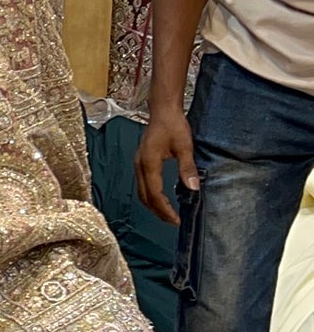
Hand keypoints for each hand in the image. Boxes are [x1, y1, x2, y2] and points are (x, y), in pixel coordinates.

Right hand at [135, 98, 198, 226]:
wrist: (163, 110)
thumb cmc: (173, 125)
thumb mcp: (184, 146)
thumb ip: (187, 168)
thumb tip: (193, 188)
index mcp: (149, 163)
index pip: (155, 194)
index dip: (165, 209)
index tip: (176, 219)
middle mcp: (139, 166)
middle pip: (144, 197)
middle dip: (158, 211)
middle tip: (173, 220)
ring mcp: (138, 164)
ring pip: (141, 192)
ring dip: (153, 205)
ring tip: (168, 213)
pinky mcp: (140, 162)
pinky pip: (142, 185)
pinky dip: (151, 195)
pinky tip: (162, 198)